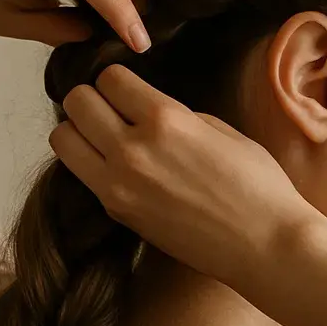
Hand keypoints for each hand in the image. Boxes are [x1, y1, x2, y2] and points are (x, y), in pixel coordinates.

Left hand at [48, 63, 321, 286]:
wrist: (264, 246)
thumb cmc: (258, 187)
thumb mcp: (222, 130)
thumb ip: (177, 115)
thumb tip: (147, 113)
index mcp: (165, 119)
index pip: (109, 78)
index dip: (120, 81)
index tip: (131, 92)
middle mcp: (133, 149)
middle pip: (76, 102)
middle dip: (92, 100)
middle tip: (113, 111)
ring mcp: (120, 185)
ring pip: (62, 140)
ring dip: (79, 132)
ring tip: (106, 140)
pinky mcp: (118, 213)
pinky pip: (82, 176)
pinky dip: (91, 166)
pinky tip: (121, 170)